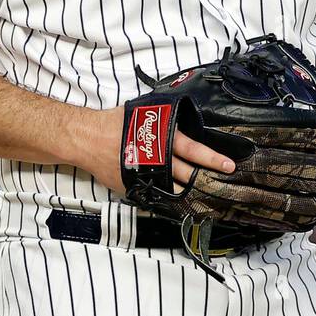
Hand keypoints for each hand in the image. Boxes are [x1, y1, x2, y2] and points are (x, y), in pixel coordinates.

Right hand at [74, 108, 235, 196]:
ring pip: (174, 188)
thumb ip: (165, 121)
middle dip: (207, 180)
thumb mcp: (144, 114)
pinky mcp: (135, 188)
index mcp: (161, 139)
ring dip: (190, 192)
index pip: (193, 150)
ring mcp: (146, 177)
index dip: (212, 158)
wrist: (87, 139)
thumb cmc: (115, 123)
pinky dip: (168, 198)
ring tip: (207, 196)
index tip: (228, 165)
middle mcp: (156, 160)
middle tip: (224, 185)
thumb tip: (184, 122)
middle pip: (188, 174)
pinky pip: (156, 195)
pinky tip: (179, 202)